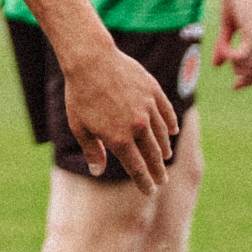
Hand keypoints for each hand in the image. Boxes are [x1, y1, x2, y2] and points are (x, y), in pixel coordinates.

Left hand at [59, 46, 177, 187]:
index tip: (149, 191)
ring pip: (162, 135)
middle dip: (158, 170)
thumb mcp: (79, 126)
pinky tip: (172, 132)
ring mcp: (148, 108)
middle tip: (162, 180)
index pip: (136, 168)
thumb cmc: (79, 95)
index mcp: (118, 138)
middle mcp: (137, 126)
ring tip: (165, 157)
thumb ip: (92, 151)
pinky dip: (170, 124)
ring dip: (164, 149)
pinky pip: (167, 113)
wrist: (91, 60)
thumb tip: (97, 172)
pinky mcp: (153, 92)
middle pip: (153, 155)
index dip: (144, 182)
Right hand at [212, 0, 251, 87]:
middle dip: (240, 74)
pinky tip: (224, 47)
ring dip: (232, 62)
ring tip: (223, 47)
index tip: (235, 86)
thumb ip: (225, 44)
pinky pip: (241, 55)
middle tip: (224, 60)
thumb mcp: (230, 24)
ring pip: (248, 65)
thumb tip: (216, 65)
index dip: (249, 80)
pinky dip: (229, 55)